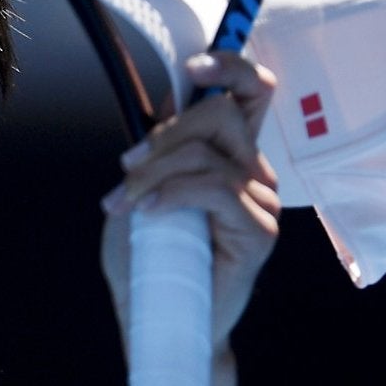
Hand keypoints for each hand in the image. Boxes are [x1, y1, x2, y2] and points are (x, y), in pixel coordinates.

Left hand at [100, 51, 281, 347]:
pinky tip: (149, 215)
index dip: (232, 66)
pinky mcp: (261, 231)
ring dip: (154, 175)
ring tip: (124, 205)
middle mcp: (253, 170)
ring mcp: (261, 200)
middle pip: (220, 115)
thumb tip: (168, 113)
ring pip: (209, 156)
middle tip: (125, 171)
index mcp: (228, 154)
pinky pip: (216, 189)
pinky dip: (173, 195)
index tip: (195, 65)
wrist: (156, 320)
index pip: (251, 94)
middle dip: (163, 137)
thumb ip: (160, 152)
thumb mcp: (142, 192)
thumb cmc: (148, 259)